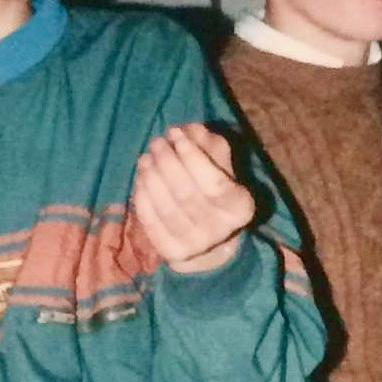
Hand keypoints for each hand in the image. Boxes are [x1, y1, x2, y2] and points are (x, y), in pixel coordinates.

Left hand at [132, 122, 254, 274]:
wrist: (208, 243)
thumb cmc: (214, 194)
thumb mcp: (220, 167)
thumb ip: (209, 145)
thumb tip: (190, 129)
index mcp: (240, 207)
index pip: (214, 181)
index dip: (191, 154)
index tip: (174, 132)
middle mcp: (221, 230)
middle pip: (186, 192)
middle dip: (166, 162)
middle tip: (156, 142)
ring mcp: (194, 245)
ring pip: (166, 207)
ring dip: (151, 177)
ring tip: (145, 157)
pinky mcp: (171, 252)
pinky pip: (150, 220)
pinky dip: (142, 195)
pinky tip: (141, 177)